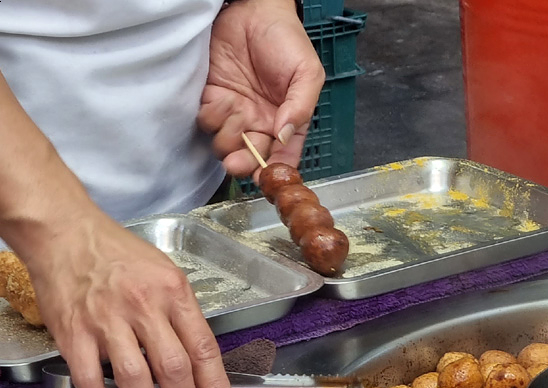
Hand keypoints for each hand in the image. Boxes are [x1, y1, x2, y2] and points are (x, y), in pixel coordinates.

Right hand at [26, 208, 235, 387]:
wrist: (67, 233)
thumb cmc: (120, 256)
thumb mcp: (167, 274)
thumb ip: (183, 315)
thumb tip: (200, 363)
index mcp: (174, 293)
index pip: (204, 350)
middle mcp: (144, 306)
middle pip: (174, 369)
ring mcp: (107, 321)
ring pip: (136, 379)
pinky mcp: (73, 333)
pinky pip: (90, 380)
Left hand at [199, 0, 325, 180]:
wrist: (253, 8)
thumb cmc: (285, 39)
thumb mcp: (307, 72)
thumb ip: (301, 107)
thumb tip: (285, 136)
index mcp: (287, 122)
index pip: (283, 157)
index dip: (275, 172)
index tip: (266, 178)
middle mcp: (260, 123)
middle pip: (250, 159)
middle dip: (243, 163)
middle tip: (237, 161)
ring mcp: (235, 113)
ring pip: (225, 144)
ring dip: (227, 135)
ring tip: (234, 111)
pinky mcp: (212, 98)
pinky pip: (207, 122)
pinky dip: (211, 116)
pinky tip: (221, 99)